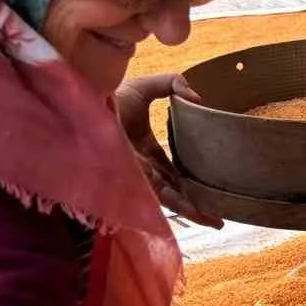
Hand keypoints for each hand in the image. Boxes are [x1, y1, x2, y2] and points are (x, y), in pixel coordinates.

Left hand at [114, 73, 222, 227]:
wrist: (86, 105)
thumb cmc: (108, 95)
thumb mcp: (145, 86)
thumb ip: (172, 83)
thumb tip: (198, 99)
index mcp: (145, 149)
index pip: (171, 170)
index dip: (190, 179)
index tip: (210, 187)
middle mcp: (142, 168)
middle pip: (174, 191)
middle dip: (196, 204)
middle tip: (219, 219)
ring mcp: (137, 176)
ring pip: (170, 199)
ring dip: (193, 211)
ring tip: (216, 222)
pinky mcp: (133, 181)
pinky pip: (160, 197)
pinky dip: (179, 205)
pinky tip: (198, 212)